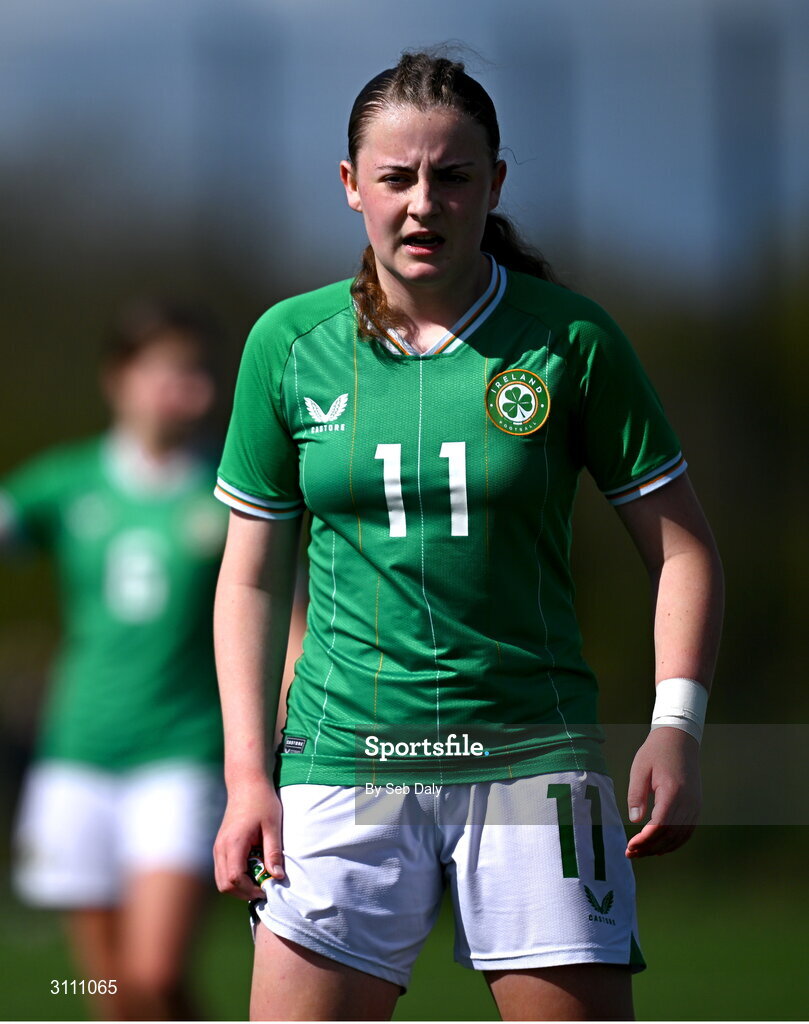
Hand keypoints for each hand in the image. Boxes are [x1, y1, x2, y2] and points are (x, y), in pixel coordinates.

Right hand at [213, 775, 284, 899]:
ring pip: (222, 881)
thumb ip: (273, 852)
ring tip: (260, 876)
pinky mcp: (220, 846)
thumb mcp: (273, 826)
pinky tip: (252, 868)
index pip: (234, 879)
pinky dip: (235, 877)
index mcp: (234, 843)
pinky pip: (223, 871)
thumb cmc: (262, 801)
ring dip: (239, 886)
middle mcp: (221, 848)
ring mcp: (218, 848)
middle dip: (244, 892)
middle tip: (264, 886)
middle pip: (225, 885)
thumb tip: (277, 877)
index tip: (267, 887)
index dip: (250, 889)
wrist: (247, 783)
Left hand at [625, 726, 700, 857]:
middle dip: (649, 848)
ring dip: (661, 848)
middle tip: (631, 853)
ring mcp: (695, 806)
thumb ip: (637, 794)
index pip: (660, 825)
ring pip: (680, 837)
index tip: (630, 846)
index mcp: (672, 792)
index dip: (645, 840)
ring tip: (641, 852)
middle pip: (670, 835)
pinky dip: (674, 842)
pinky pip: (687, 831)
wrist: (680, 739)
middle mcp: (687, 802)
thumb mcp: (640, 769)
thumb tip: (635, 821)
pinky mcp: (696, 806)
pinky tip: (659, 847)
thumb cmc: (656, 752)